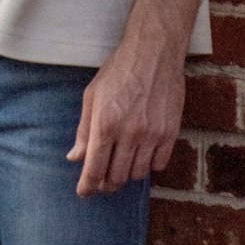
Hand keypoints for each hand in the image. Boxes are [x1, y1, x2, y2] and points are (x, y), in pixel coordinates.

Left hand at [68, 40, 184, 196]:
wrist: (154, 52)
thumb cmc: (119, 70)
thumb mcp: (93, 95)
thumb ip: (84, 129)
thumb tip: (75, 158)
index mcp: (105, 123)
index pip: (94, 169)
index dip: (87, 186)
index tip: (84, 192)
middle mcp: (128, 133)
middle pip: (116, 177)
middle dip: (107, 182)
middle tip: (103, 178)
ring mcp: (152, 134)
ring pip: (138, 174)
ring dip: (128, 173)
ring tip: (123, 161)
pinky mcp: (170, 133)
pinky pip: (159, 165)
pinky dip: (149, 164)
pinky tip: (143, 152)